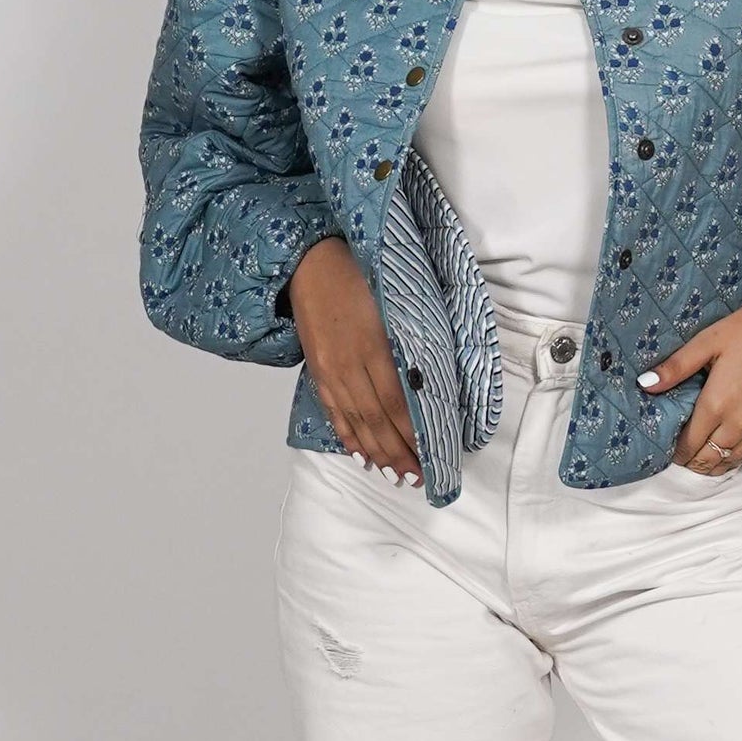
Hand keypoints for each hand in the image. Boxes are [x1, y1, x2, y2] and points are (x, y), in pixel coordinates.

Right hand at [284, 237, 421, 482]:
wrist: (310, 263)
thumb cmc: (360, 276)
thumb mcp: (392, 305)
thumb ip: (408, 343)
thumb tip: (431, 380)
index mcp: (373, 345)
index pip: (397, 402)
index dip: (412, 433)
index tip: (431, 454)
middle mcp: (348, 364)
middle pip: (376, 420)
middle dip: (398, 452)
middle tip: (417, 477)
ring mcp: (329, 371)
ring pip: (355, 421)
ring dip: (376, 452)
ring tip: (395, 475)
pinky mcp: (317, 371)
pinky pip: (333, 411)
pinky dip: (348, 436)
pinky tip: (361, 454)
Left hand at [638, 301, 741, 474]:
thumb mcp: (710, 340)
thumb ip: (676, 366)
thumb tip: (646, 384)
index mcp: (717, 404)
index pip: (688, 444)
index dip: (675, 451)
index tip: (668, 448)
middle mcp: (738, 424)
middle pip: (707, 459)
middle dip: (690, 461)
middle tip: (680, 455)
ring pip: (729, 462)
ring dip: (711, 464)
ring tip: (699, 458)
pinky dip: (733, 459)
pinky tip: (726, 452)